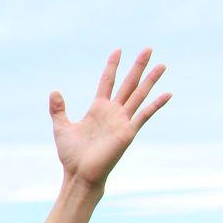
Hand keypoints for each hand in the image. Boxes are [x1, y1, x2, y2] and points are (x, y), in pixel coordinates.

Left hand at [50, 48, 171, 189]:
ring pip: (139, 95)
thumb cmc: (71, 154)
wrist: (79, 174)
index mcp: (98, 108)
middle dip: (138, 66)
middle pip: (128, 83)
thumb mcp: (62, 127)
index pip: (107, 81)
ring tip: (162, 65)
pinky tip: (168, 94)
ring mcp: (122, 121)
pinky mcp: (128, 132)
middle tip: (148, 48)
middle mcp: (113, 112)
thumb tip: (54, 91)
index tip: (118, 50)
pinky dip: (155, 105)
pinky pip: (144, 115)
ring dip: (150, 80)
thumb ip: (58, 109)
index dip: (112, 66)